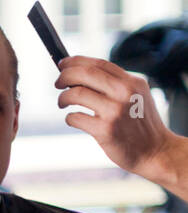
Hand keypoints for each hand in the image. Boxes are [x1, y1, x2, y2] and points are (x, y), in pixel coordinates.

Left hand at [54, 55, 176, 183]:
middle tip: (58, 83)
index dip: (76, 61)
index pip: (99, 63)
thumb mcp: (136, 96)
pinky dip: (69, 117)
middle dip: (65, 75)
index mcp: (132, 82)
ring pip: (76, 94)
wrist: (155, 151)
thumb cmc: (140, 124)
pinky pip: (75, 118)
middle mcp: (124, 93)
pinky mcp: (104, 130)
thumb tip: (81, 76)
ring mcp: (114, 111)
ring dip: (63, 98)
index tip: (63, 63)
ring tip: (63, 103)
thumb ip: (116, 85)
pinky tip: (74, 119)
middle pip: (85, 74)